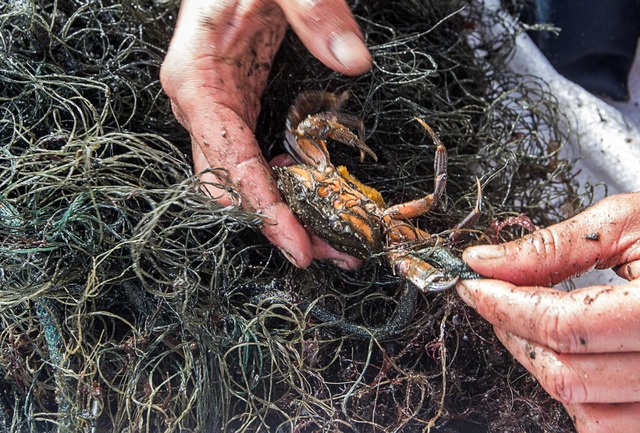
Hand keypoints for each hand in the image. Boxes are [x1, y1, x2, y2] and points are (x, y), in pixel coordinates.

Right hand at [160, 0, 371, 267]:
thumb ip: (313, 10)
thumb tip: (354, 62)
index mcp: (197, 79)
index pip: (228, 162)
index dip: (263, 208)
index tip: (298, 245)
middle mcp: (200, 104)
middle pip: (233, 186)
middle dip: (280, 223)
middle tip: (332, 251)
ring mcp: (216, 108)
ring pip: (244, 179)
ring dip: (287, 211)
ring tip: (335, 235)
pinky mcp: (236, 105)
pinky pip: (253, 158)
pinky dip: (284, 183)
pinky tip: (315, 192)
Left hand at [456, 192, 639, 432]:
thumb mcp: (630, 222)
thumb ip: (552, 246)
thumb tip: (485, 261)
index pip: (561, 323)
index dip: (503, 303)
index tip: (474, 285)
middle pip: (565, 371)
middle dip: (512, 333)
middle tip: (494, 298)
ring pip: (583, 409)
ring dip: (540, 365)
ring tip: (529, 325)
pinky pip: (611, 428)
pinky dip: (578, 396)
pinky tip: (571, 356)